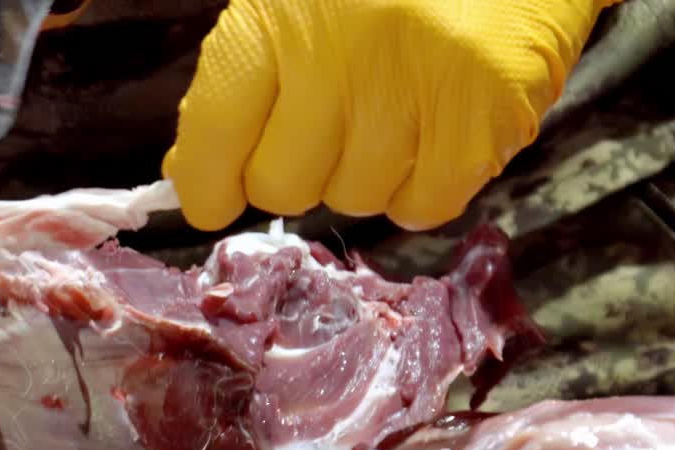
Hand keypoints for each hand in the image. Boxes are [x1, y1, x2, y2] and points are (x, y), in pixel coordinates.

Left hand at [163, 0, 623, 231]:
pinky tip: (433, 135)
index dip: (207, 182)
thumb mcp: (294, 3)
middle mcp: (339, 53)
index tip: (212, 199)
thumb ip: (241, 80)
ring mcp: (415, 84)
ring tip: (393, 112)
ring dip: (365, 175)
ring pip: (355, 199)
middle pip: (282, 186)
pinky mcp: (483, 114)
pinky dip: (424, 187)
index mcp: (277, 16)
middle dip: (296, 174)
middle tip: (327, 132)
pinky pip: (425, 204)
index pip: (213, 133)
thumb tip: (191, 168)